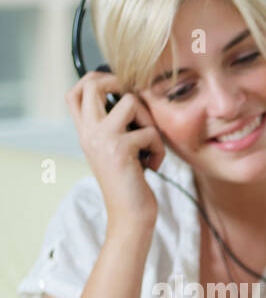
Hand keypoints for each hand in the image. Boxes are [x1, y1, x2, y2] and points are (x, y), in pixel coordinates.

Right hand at [66, 71, 164, 228]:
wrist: (130, 217)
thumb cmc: (130, 186)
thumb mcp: (116, 153)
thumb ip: (115, 129)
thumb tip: (132, 100)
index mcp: (85, 132)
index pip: (75, 92)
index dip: (95, 80)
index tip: (118, 90)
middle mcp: (89, 132)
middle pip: (94, 84)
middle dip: (122, 85)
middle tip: (138, 107)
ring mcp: (103, 139)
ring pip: (130, 101)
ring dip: (150, 121)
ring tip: (150, 145)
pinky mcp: (121, 149)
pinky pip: (151, 133)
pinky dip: (160, 150)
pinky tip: (153, 166)